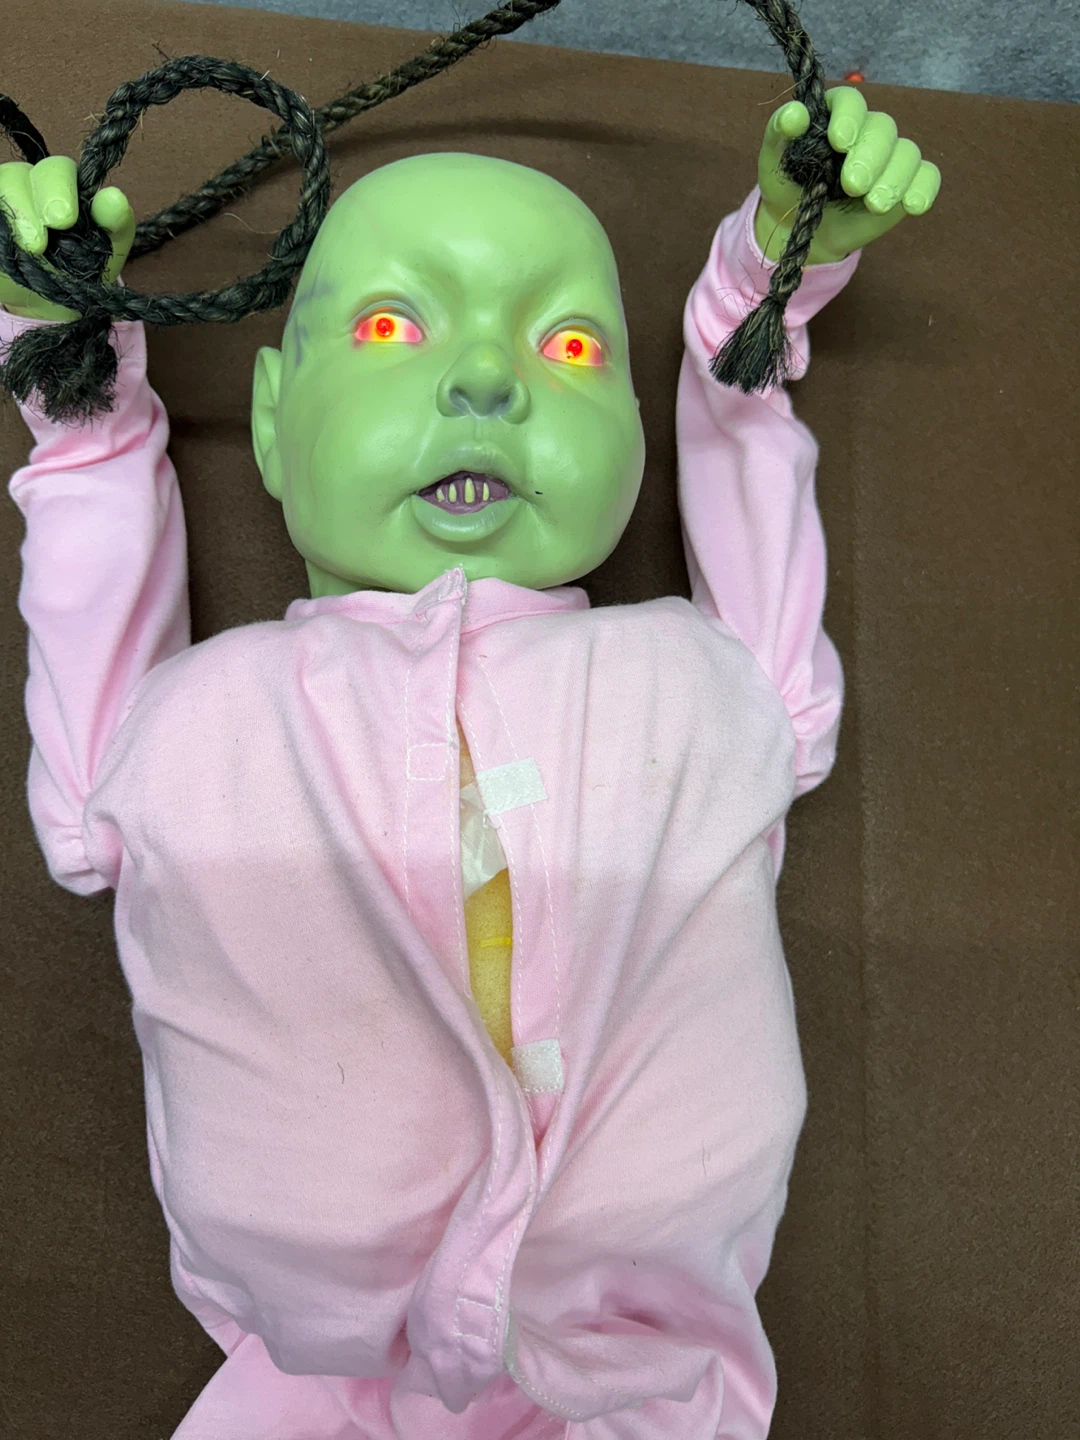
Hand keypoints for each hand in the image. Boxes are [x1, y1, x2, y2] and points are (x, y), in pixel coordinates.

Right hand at [0, 157, 133, 320]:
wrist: (56, 300)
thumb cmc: (85, 265)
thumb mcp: (109, 247)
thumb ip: (115, 222)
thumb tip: (113, 198)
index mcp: (64, 183)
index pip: (57, 169)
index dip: (59, 188)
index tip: (66, 220)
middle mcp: (29, 183)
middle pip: (19, 174)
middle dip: (31, 206)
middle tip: (42, 240)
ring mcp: (5, 200)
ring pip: (0, 189)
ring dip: (16, 217)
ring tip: (32, 249)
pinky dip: (2, 226)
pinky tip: (10, 246)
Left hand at [755, 86, 941, 264]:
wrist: (804, 228)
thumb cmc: (788, 189)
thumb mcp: (773, 164)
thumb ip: (778, 135)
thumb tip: (795, 114)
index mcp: (836, 116)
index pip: (850, 102)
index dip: (848, 118)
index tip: (839, 142)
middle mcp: (868, 130)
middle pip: (883, 129)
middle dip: (870, 157)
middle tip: (852, 185)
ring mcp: (890, 156)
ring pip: (907, 153)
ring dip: (894, 178)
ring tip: (874, 204)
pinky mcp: (907, 181)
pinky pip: (927, 177)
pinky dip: (923, 189)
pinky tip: (912, 206)